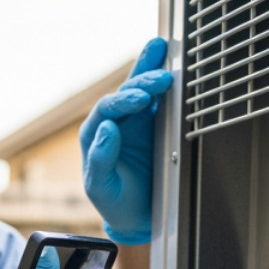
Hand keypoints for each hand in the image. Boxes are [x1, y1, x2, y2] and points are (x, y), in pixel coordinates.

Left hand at [80, 37, 172, 245]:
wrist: (139, 218)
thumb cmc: (115, 204)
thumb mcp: (101, 188)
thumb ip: (100, 159)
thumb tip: (107, 128)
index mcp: (95, 135)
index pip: (107, 109)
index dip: (123, 101)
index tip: (141, 99)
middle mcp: (114, 123)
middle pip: (125, 93)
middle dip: (142, 81)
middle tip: (162, 77)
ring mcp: (136, 122)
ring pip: (143, 89)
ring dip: (152, 70)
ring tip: (164, 50)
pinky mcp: (156, 125)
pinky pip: (161, 100)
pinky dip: (167, 83)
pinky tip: (173, 64)